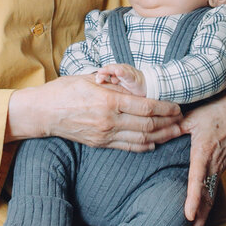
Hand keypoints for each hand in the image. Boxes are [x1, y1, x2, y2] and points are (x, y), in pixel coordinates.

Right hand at [7, 74, 181, 150]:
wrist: (43, 113)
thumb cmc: (64, 90)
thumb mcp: (89, 78)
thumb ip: (113, 82)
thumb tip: (135, 84)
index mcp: (109, 101)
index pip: (146, 107)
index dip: (165, 108)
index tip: (178, 107)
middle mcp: (109, 121)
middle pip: (148, 125)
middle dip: (168, 123)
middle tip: (183, 121)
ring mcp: (105, 135)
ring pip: (140, 139)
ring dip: (161, 137)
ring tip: (175, 133)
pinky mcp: (100, 144)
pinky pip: (127, 147)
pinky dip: (144, 146)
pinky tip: (154, 143)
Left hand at [95, 63, 146, 96]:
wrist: (145, 88)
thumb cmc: (130, 88)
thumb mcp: (117, 89)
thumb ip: (108, 87)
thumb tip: (96, 91)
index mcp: (115, 74)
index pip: (105, 72)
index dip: (100, 75)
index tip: (96, 81)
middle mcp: (120, 71)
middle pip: (109, 69)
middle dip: (103, 73)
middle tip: (98, 79)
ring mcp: (127, 72)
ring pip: (117, 69)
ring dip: (109, 70)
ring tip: (102, 71)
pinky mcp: (133, 77)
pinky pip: (127, 74)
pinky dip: (122, 72)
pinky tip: (118, 72)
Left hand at [178, 59, 225, 225]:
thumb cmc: (214, 109)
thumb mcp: (192, 114)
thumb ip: (173, 125)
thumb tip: (152, 131)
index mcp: (204, 151)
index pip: (197, 179)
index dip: (192, 198)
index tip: (187, 216)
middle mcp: (213, 164)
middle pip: (206, 199)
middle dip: (197, 223)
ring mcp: (218, 168)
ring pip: (210, 199)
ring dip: (201, 220)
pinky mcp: (219, 169)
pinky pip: (212, 192)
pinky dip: (205, 209)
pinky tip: (196, 221)